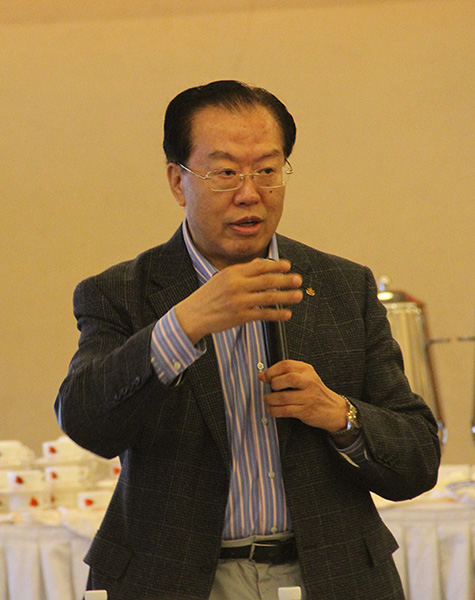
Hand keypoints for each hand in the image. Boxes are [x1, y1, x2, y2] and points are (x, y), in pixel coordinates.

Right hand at [174, 258, 302, 344]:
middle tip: (298, 280)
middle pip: (267, 280)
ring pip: (268, 297)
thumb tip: (261, 263)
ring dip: (286, 296)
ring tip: (298, 295)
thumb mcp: (222, 278)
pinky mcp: (240, 317)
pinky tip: (287, 314)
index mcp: (232, 273)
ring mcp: (239, 302)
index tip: (288, 266)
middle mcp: (237, 285)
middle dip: (285, 280)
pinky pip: (264, 314)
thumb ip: (242, 271)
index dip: (276, 265)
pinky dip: (277, 314)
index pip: (259, 266)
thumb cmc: (209, 296)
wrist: (193, 315)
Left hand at [258, 360, 347, 431]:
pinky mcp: (306, 410)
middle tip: (270, 388)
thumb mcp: (304, 377)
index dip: (272, 370)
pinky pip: (286, 410)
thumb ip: (284, 374)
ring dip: (271, 399)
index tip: (265, 377)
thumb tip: (262, 375)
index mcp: (307, 370)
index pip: (286, 365)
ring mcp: (308, 397)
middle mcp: (309, 382)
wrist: (334, 409)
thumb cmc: (315, 392)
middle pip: (288, 378)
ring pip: (284, 397)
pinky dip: (275, 410)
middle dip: (274, 383)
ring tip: (268, 400)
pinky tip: (272, 409)